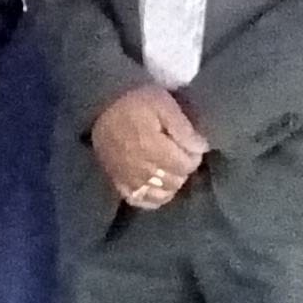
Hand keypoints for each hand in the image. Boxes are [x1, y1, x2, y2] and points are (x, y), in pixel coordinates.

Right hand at [90, 84, 211, 209]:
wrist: (101, 107)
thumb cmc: (135, 102)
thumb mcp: (163, 103)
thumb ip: (183, 127)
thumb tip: (200, 148)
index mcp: (151, 147)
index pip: (185, 165)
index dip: (194, 156)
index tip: (194, 145)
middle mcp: (140, 169)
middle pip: (175, 180)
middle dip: (184, 169)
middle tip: (183, 154)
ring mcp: (128, 179)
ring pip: (162, 193)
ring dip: (173, 183)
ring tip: (172, 168)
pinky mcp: (118, 184)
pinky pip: (142, 200)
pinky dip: (155, 197)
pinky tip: (159, 185)